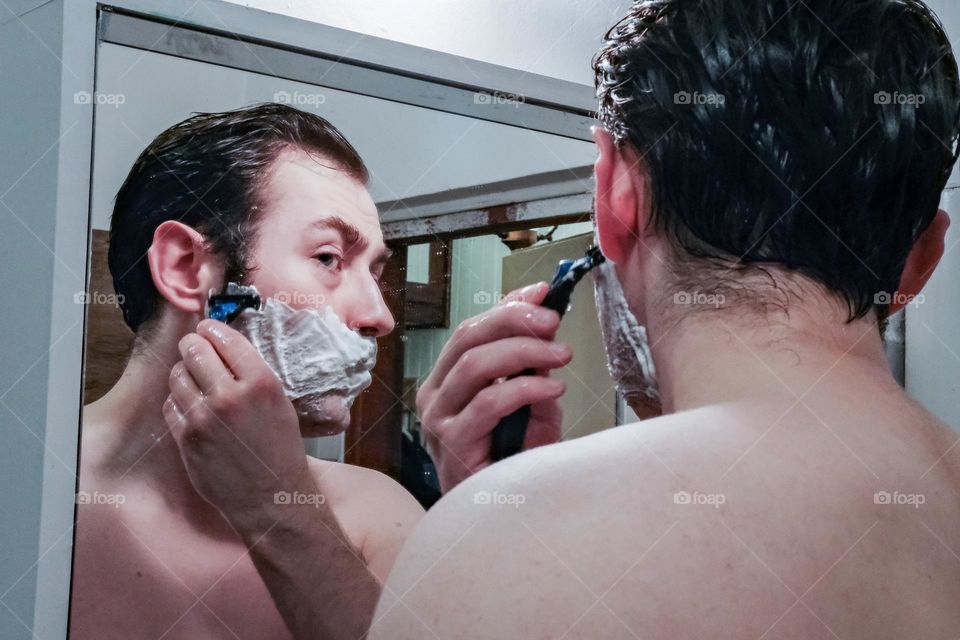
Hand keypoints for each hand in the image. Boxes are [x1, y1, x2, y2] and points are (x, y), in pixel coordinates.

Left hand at [162, 319, 313, 530]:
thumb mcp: (280, 403)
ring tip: (191, 377)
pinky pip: (170, 405)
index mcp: (261, 383)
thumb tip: (223, 346)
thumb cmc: (280, 450)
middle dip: (192, 345)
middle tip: (193, 347)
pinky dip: (177, 400)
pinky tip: (190, 405)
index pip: (226, 339)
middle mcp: (231, 397)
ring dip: (182, 372)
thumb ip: (253, 375)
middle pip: (195, 351)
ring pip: (177, 376)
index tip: (207, 328)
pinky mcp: (187, 439)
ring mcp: (205, 419)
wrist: (270, 497)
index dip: (212, 329)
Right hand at [417, 282, 571, 491]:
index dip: (508, 307)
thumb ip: (531, 364)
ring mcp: (437, 419)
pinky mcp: (451, 444)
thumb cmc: (512, 461)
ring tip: (561, 354)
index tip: (545, 295)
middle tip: (555, 322)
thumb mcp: (528, 403)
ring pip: (474, 365)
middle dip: (515, 321)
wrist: (502, 517)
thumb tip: (546, 316)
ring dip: (523, 352)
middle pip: (468, 337)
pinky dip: (524, 389)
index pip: (472, 329)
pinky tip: (553, 390)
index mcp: (448, 380)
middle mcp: (434, 395)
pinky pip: (487, 403)